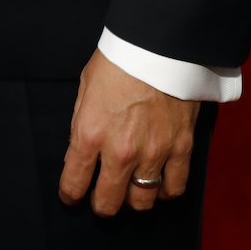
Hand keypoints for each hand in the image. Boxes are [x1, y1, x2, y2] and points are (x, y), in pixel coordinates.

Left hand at [59, 49, 198, 215]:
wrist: (159, 44)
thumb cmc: (118, 61)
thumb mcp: (85, 87)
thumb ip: (82, 124)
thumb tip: (81, 153)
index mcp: (90, 134)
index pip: (74, 183)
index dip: (70, 195)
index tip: (70, 197)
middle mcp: (120, 151)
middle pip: (108, 202)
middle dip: (101, 205)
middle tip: (101, 198)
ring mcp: (153, 153)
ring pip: (142, 202)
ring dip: (133, 200)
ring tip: (131, 190)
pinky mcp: (181, 148)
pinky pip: (174, 188)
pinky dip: (165, 191)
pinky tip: (159, 184)